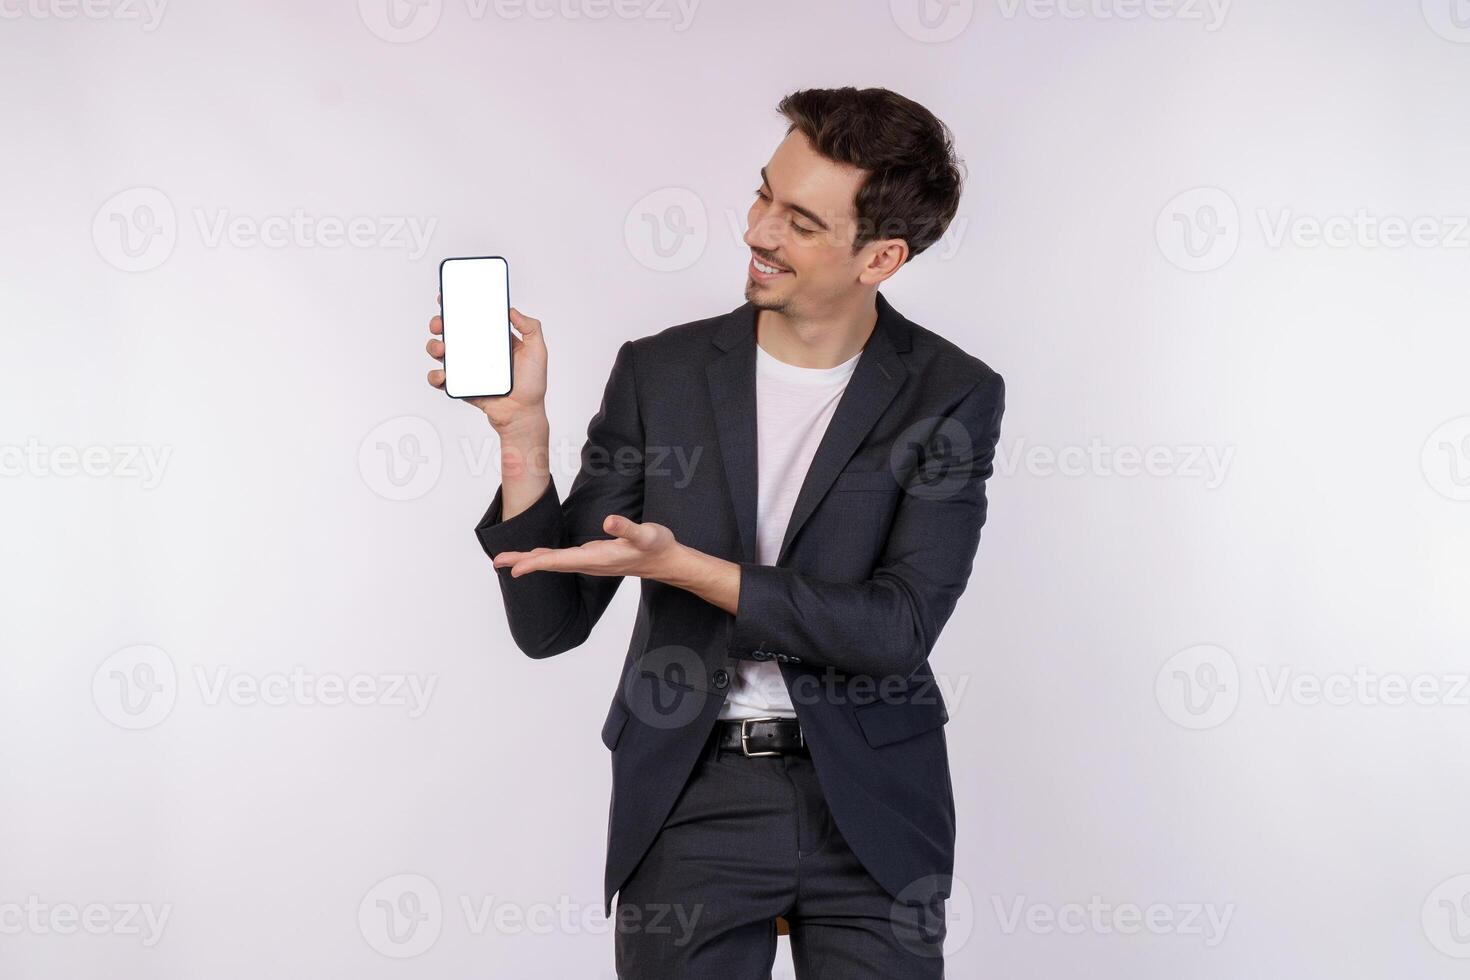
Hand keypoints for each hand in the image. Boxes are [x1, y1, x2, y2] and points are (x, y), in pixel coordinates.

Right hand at [426, 300, 548, 432]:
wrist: (523, 414)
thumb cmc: (532, 385)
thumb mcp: (538, 352)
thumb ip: (531, 328)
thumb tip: (511, 310)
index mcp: (493, 340)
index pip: (473, 319)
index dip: (459, 307)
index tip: (448, 297)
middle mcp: (477, 352)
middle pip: (452, 332)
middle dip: (440, 323)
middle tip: (440, 323)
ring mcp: (467, 368)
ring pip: (441, 352)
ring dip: (434, 346)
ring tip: (442, 349)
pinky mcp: (460, 385)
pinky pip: (441, 379)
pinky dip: (435, 375)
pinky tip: (443, 373)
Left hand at [492, 515, 683, 580]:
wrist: (666, 561)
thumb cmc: (657, 547)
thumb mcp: (647, 534)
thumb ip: (628, 528)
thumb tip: (608, 521)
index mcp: (597, 557)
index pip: (560, 561)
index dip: (536, 564)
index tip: (515, 569)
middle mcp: (589, 562)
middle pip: (550, 563)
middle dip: (523, 562)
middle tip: (497, 561)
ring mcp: (589, 561)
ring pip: (554, 562)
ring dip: (530, 561)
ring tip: (506, 560)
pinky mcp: (592, 557)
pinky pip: (561, 559)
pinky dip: (544, 558)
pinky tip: (535, 556)